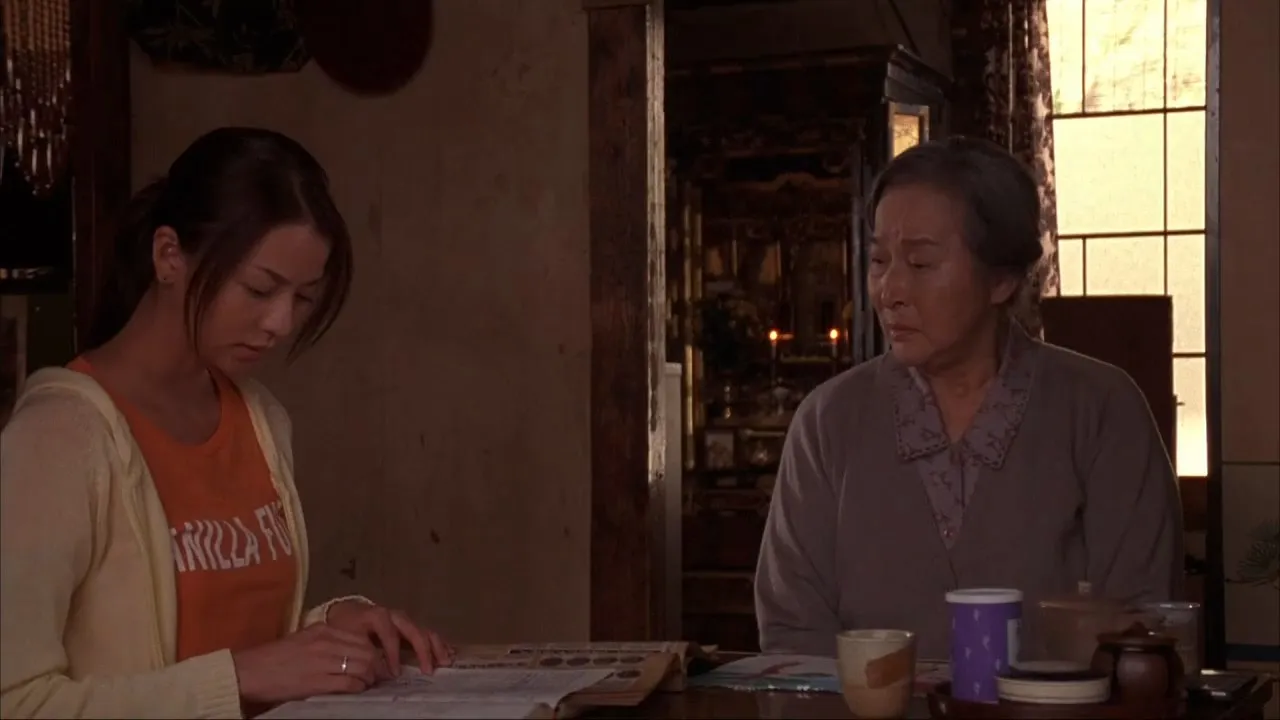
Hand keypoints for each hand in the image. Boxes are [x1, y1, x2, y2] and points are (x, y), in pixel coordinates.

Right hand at [232, 623, 383, 703]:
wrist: (249, 671)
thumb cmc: (274, 657)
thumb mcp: (304, 639)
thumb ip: (327, 641)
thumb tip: (350, 651)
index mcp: (323, 630)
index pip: (361, 639)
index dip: (374, 652)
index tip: (378, 662)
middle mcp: (326, 642)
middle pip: (366, 652)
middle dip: (377, 666)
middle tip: (380, 676)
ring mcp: (323, 661)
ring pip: (362, 667)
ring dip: (370, 677)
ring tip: (369, 684)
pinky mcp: (317, 681)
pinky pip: (349, 683)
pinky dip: (358, 687)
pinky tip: (358, 690)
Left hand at [325, 600, 453, 674]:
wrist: (345, 611)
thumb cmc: (345, 626)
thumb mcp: (347, 636)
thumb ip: (361, 651)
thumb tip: (376, 670)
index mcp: (378, 616)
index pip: (390, 635)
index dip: (393, 654)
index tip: (395, 673)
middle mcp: (395, 615)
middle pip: (414, 630)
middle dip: (423, 650)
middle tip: (429, 670)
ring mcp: (404, 620)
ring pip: (424, 630)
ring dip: (436, 646)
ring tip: (446, 661)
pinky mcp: (408, 626)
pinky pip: (426, 632)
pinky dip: (437, 643)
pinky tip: (448, 653)